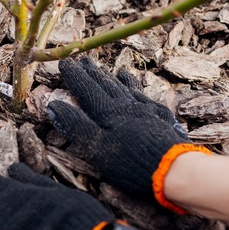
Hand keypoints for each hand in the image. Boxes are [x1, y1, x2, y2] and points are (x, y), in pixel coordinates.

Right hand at [47, 57, 210, 212]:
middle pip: (106, 84)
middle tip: (83, 60)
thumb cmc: (130, 162)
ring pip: (125, 88)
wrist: (174, 169)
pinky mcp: (161, 117)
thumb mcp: (96, 148)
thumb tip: (54, 105)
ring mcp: (146, 109)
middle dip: (92, 72)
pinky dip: (135, 87)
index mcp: (108, 112)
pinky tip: (135, 86)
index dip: (74, 76)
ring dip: (113, 78)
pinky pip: (144, 95)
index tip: (65, 63)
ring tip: (108, 69)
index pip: (86, 89)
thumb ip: (75, 125)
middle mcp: (126, 105)